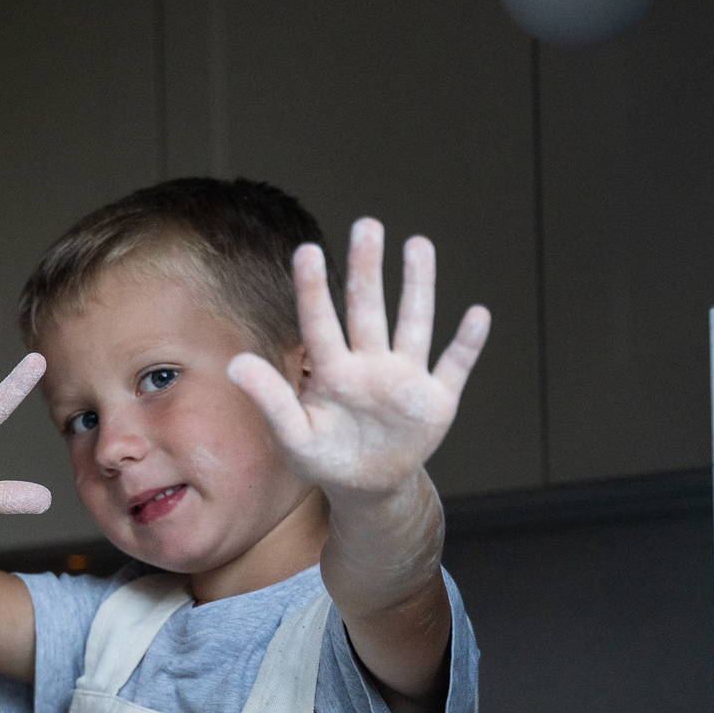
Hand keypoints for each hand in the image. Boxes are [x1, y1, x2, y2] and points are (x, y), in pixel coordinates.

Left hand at [225, 220, 489, 502]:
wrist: (366, 487)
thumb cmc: (324, 458)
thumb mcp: (293, 436)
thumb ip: (270, 400)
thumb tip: (235, 363)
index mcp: (332, 372)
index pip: (320, 323)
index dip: (313, 289)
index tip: (307, 250)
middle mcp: (370, 364)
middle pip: (368, 309)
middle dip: (368, 269)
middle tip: (366, 225)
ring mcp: (405, 378)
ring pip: (414, 323)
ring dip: (418, 286)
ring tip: (418, 244)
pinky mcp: (437, 399)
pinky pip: (455, 366)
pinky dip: (467, 344)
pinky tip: (478, 314)